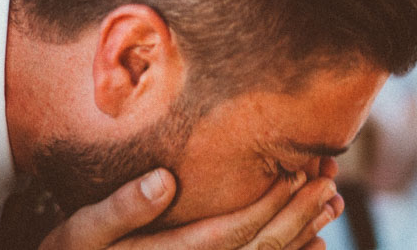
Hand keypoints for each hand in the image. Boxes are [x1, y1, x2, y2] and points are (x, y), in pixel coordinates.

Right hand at [38, 165, 343, 249]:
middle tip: (331, 182)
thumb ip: (121, 209)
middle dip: (299, 215)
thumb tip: (164, 182)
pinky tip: (315, 244)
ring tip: (334, 202)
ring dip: (303, 235)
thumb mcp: (82, 232)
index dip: (270, 204)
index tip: (299, 173)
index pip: (235, 233)